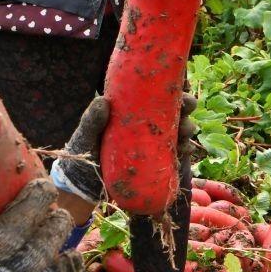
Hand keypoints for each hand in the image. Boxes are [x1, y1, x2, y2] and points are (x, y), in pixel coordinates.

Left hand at [52, 92, 200, 202]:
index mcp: (133, 111)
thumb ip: (91, 120)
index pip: (156, 95)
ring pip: (180, 130)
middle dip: (187, 106)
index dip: (173, 89)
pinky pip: (176, 153)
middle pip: (174, 110)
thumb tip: (102, 101)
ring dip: (187, 128)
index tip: (181, 87)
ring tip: (184, 133)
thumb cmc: (83, 153)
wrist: (84, 184)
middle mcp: (146, 124)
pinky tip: (183, 150)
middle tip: (187, 108)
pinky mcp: (157, 162)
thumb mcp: (85, 135)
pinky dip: (184, 150)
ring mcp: (153, 143)